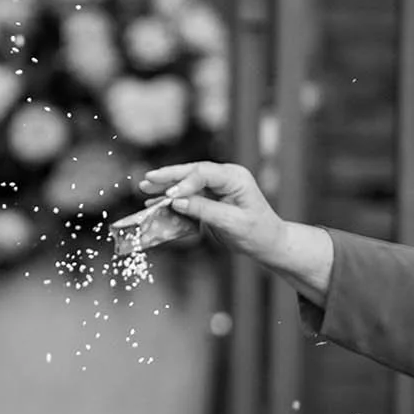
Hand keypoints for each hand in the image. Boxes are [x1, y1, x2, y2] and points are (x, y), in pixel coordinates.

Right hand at [137, 160, 333, 301]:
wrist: (268, 242)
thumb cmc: (256, 232)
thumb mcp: (231, 223)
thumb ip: (204, 210)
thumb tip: (176, 201)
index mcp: (235, 178)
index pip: (204, 173)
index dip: (184, 182)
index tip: (169, 195)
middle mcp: (225, 177)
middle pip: (192, 171)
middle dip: (168, 176)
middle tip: (147, 179)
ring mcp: (217, 186)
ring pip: (187, 181)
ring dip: (166, 185)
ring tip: (145, 187)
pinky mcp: (211, 197)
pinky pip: (188, 194)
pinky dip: (172, 197)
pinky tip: (156, 200)